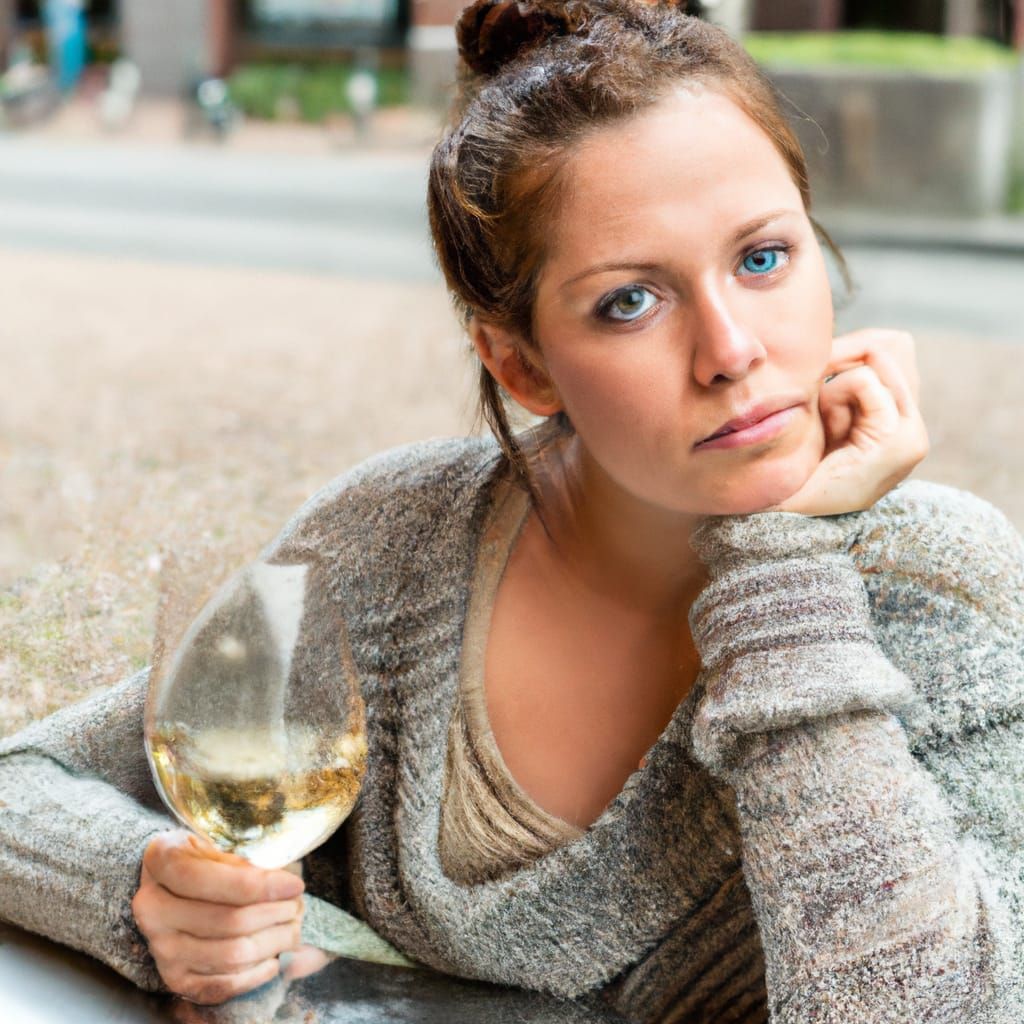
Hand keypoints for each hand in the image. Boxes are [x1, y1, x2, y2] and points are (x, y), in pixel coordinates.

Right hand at [132, 831, 305, 1004]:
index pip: (211, 880)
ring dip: (273, 942)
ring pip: (231, 954)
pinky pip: (223, 985)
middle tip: (298, 904)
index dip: (259, 886)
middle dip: (275, 914)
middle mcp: (153, 909)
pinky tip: (274, 957)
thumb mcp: (218, 844)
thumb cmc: (203, 859)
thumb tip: (286, 883)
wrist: (169, 887)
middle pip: (229, 921)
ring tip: (292, 927)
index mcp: (162, 862)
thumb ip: (246, 861)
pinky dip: (257, 973)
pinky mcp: (174, 979)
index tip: (295, 884)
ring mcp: (161, 948)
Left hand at [772, 329, 928, 515]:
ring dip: (841, 377)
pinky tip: (827, 426)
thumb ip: (838, 382)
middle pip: (895, 344)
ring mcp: (912, 435)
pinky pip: (864, 381)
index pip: (897, 347)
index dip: (853, 346)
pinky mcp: (899, 440)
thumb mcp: (820, 417)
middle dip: (848, 351)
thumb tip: (829, 339)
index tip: (818, 369)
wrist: (784, 517)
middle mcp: (913, 427)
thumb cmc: (793, 469)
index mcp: (898, 422)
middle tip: (814, 381)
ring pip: (881, 357)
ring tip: (825, 417)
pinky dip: (836, 392)